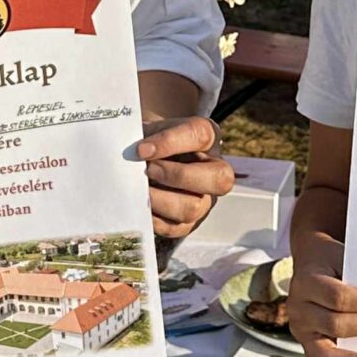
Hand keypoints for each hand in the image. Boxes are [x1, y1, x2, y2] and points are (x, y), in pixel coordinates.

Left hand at [137, 113, 234, 240]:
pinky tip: (141, 204)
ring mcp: (204, 201)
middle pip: (219, 179)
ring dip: (160, 199)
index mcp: (208, 138)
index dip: (169, 142)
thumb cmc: (152, 139)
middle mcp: (214, 171)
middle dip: (178, 176)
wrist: (145, 157)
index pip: (200, 136)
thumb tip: (137, 154)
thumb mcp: (154, 128)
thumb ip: (149, 136)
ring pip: (193, 208)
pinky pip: (175, 228)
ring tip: (139, 189)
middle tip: (149, 170)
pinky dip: (154, 218)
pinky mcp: (187, 223)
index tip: (141, 149)